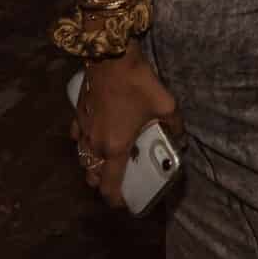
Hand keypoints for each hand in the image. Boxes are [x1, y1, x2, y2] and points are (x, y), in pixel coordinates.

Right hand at [73, 48, 180, 208]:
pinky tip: (91, 135)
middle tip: (116, 178)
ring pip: (82, 157)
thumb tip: (181, 137)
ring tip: (105, 160)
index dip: (115, 200)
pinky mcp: (77, 114)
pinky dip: (83, 142)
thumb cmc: (137, 84)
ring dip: (91, 164)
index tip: (123, 203)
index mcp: (115, 148)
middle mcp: (95, 144)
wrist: (110, 55)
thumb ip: (175, 126)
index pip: (109, 186)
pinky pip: (77, 136)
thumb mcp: (166, 106)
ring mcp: (83, 129)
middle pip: (92, 175)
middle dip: (102, 182)